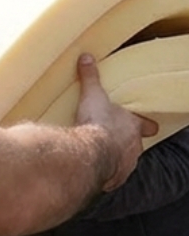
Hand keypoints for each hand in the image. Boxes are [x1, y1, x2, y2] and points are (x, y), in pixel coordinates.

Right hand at [74, 53, 155, 192]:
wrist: (89, 153)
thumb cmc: (97, 123)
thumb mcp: (92, 95)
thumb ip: (90, 77)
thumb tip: (87, 57)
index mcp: (133, 127)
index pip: (147, 126)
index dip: (145, 124)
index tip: (143, 124)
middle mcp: (134, 147)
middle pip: (136, 144)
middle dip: (126, 141)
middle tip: (112, 136)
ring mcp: (126, 164)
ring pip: (125, 161)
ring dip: (115, 157)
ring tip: (99, 153)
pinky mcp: (114, 178)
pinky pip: (112, 176)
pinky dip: (105, 172)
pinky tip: (93, 168)